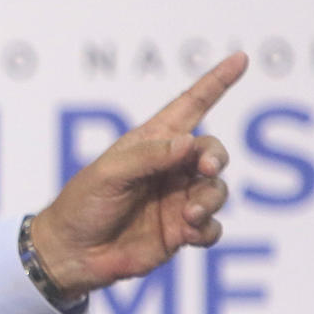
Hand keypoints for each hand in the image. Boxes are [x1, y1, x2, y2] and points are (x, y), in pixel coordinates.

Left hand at [31, 52, 247, 295]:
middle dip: (214, 158)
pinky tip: (188, 234)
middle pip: (212, 152)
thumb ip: (149, 157)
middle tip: (206, 169)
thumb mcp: (108, 174)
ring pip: (217, 190)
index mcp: (150, 143)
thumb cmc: (82, 206)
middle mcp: (168, 168)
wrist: (72, 254)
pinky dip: (207, 229)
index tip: (240, 58)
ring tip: (188, 214)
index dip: (215, 83)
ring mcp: (177, 199)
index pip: (190, 107)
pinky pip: (213, 227)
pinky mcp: (181, 231)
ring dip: (209, 199)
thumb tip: (190, 143)